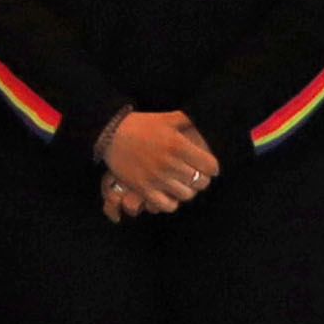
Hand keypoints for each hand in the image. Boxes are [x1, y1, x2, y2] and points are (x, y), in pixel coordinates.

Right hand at [93, 110, 217, 216]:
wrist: (111, 134)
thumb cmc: (141, 125)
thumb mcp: (166, 118)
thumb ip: (187, 120)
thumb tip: (202, 120)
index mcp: (178, 145)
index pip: (210, 166)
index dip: (212, 167)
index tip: (209, 167)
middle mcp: (169, 163)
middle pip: (200, 182)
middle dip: (202, 179)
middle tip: (196, 175)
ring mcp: (156, 178)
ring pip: (186, 195)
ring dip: (188, 190)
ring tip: (183, 185)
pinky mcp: (143, 189)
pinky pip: (167, 205)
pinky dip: (171, 202)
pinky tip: (169, 194)